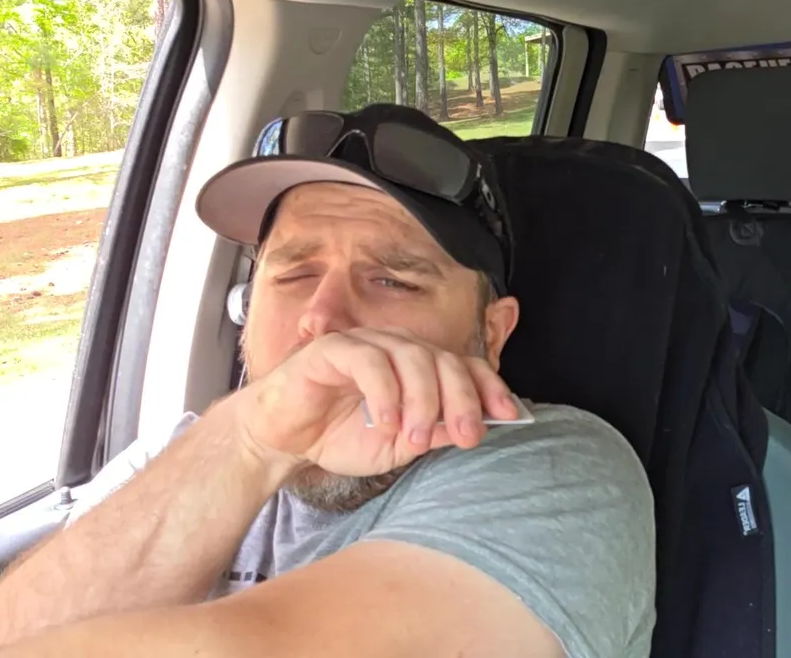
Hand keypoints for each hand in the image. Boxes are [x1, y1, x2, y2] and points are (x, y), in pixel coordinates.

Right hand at [229, 327, 519, 477]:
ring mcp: (366, 345)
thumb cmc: (340, 436)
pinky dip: (383, 392)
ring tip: (417, 437)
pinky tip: (384, 421)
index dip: (489, 387)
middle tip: (467, 436)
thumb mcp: (398, 445)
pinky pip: (368, 360)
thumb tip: (473, 427)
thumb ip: (434, 432)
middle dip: (462, 399)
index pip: (464, 366)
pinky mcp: (332, 349)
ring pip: (411, 356)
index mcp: (419, 368)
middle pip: (444, 360)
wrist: (282, 439)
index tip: (508, 416)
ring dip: (423, 400)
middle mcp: (398, 349)